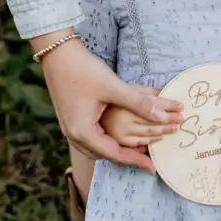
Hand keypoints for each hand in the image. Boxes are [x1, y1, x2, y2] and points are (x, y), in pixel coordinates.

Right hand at [37, 31, 183, 174]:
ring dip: (114, 148)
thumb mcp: (114, 88)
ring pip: (95, 147)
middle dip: (125, 156)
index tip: (152, 166)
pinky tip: (115, 133)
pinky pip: (90, 137)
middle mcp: (73, 134)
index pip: (114, 154)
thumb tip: (163, 116)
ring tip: (132, 148)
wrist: (57, 54)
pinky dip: (105, 140)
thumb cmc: (83, 70)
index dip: (136, 160)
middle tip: (145, 158)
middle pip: (103, 154)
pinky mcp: (70, 117)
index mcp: (83, 132)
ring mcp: (69, 126)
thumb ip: (139, 103)